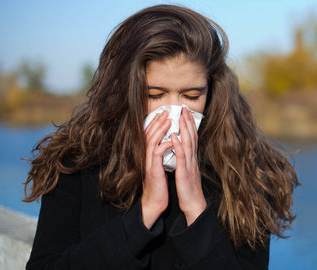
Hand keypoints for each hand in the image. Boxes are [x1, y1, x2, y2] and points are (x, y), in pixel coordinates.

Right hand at [141, 111, 171, 228]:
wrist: (154, 201)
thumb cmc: (159, 184)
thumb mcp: (159, 166)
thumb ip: (160, 154)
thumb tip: (166, 143)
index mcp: (148, 155)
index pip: (150, 135)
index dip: (155, 123)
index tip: (163, 114)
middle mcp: (146, 157)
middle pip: (149, 135)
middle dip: (157, 122)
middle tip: (165, 112)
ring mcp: (148, 163)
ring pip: (151, 142)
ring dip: (159, 131)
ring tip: (168, 121)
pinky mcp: (153, 171)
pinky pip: (156, 156)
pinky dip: (163, 146)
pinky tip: (170, 140)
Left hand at [172, 107, 206, 225]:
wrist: (194, 205)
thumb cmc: (189, 190)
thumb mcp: (187, 172)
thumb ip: (186, 160)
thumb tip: (182, 151)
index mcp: (192, 159)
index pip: (192, 138)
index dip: (189, 125)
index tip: (185, 113)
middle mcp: (193, 159)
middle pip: (192, 137)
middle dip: (187, 122)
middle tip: (184, 108)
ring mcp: (190, 165)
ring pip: (188, 144)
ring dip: (184, 129)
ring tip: (180, 117)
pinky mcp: (185, 173)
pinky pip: (182, 157)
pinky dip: (179, 146)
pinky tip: (175, 137)